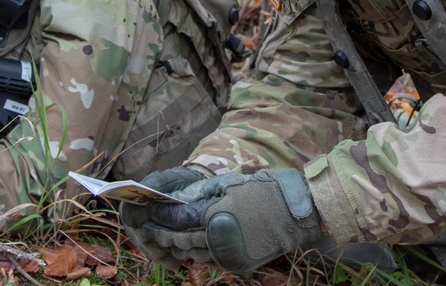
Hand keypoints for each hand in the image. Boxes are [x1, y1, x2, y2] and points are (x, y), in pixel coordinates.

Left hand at [128, 168, 321, 272]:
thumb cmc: (261, 191)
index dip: (161, 214)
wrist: (296, 213)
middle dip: (164, 232)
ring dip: (177, 245)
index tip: (149, 208)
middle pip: (181, 239)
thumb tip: (176, 199)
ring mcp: (228, 254)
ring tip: (164, 237)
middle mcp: (218, 239)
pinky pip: (209, 258)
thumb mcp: (227, 183)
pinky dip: (196, 252)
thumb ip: (199, 194)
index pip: (177, 218)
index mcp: (214, 216)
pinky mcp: (237, 263)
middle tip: (150, 226)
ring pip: (193, 253)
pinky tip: (189, 245)